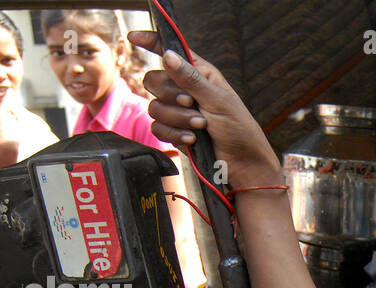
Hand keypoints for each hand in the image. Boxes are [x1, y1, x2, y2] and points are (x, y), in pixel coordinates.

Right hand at [127, 30, 280, 189]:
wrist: (242, 163)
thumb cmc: (239, 129)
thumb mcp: (218, 100)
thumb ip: (191, 78)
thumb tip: (168, 55)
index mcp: (199, 73)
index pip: (170, 51)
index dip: (151, 41)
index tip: (134, 37)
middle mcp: (185, 89)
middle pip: (153, 81)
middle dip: (170, 95)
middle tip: (191, 104)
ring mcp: (177, 111)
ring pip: (154, 107)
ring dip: (177, 118)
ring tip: (200, 126)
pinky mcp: (174, 132)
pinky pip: (157, 128)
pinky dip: (174, 134)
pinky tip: (192, 140)